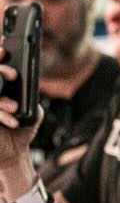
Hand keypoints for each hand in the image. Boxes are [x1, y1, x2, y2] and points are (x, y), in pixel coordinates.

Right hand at [0, 57, 40, 171]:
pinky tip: (13, 121)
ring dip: (1, 100)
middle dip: (0, 70)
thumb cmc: (22, 129)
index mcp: (0, 88)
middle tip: (12, 74)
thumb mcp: (33, 110)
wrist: (13, 154)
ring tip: (15, 107)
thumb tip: (29, 83)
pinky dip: (1, 115)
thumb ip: (30, 96)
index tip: (5, 47)